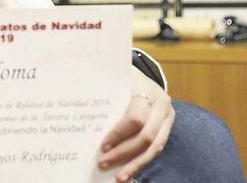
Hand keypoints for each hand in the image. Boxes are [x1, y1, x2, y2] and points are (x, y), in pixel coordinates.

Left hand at [98, 67, 174, 181]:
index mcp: (146, 89)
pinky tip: (129, 172)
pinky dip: (142, 162)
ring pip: (154, 147)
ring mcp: (168, 117)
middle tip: (103, 163)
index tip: (102, 146)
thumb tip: (78, 110)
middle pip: (145, 136)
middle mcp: (162, 104)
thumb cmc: (120, 77)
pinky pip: (157, 149)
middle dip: (123, 152)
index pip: (135, 118)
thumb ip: (100, 91)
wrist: (140, 73)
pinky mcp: (167, 128)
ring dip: (135, 164)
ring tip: (119, 177)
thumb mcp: (112, 79)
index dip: (118, 134)